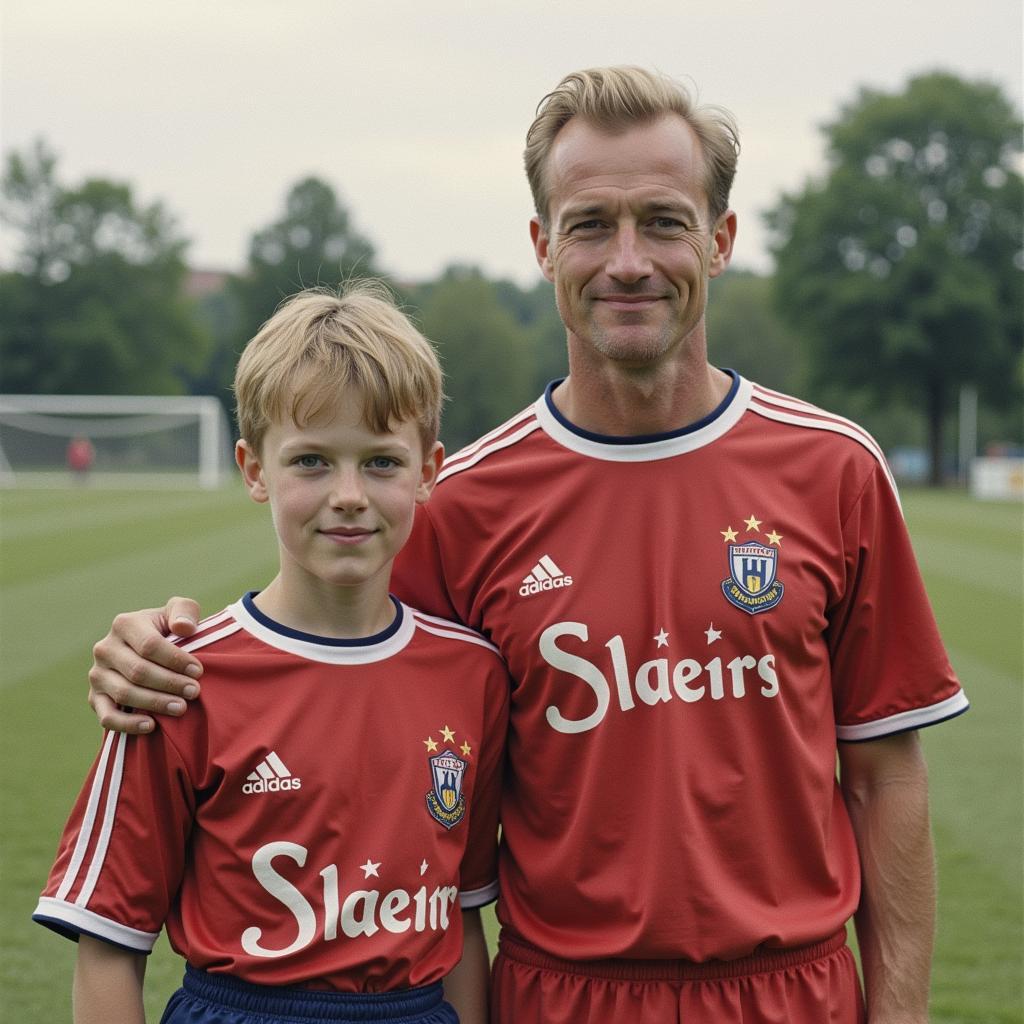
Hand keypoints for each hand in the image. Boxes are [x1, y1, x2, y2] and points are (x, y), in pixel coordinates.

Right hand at [88, 597, 203, 733]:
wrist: (150, 652)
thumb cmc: (169, 631)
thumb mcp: (179, 613)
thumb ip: (185, 611)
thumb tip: (184, 628)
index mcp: (124, 624)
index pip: (149, 645)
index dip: (175, 660)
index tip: (198, 671)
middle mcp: (105, 648)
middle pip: (138, 671)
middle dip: (169, 683)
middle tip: (194, 692)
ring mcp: (97, 674)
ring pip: (124, 693)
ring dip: (155, 703)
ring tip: (181, 708)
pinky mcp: (95, 698)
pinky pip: (107, 716)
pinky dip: (127, 724)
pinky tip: (151, 726)